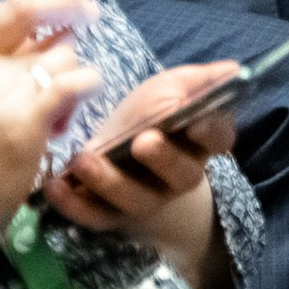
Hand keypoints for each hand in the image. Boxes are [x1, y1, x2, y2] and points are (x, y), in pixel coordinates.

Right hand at [0, 0, 100, 258]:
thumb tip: (55, 36)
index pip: (18, 9)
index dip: (59, 3)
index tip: (85, 9)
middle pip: (53, 44)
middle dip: (64, 69)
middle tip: (53, 106)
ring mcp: (1, 91)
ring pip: (69, 63)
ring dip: (73, 89)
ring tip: (52, 123)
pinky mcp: (26, 119)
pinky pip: (78, 83)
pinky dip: (86, 93)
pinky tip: (66, 119)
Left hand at [45, 61, 235, 230]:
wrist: (122, 157)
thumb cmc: (150, 116)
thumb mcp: (172, 89)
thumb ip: (199, 81)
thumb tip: (233, 71)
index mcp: (200, 143)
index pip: (219, 139)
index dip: (211, 132)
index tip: (196, 121)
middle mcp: (180, 176)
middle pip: (182, 175)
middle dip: (163, 159)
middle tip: (143, 141)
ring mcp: (146, 199)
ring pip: (136, 199)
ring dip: (110, 181)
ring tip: (85, 159)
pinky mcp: (111, 215)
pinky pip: (96, 217)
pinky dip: (74, 205)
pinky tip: (55, 185)